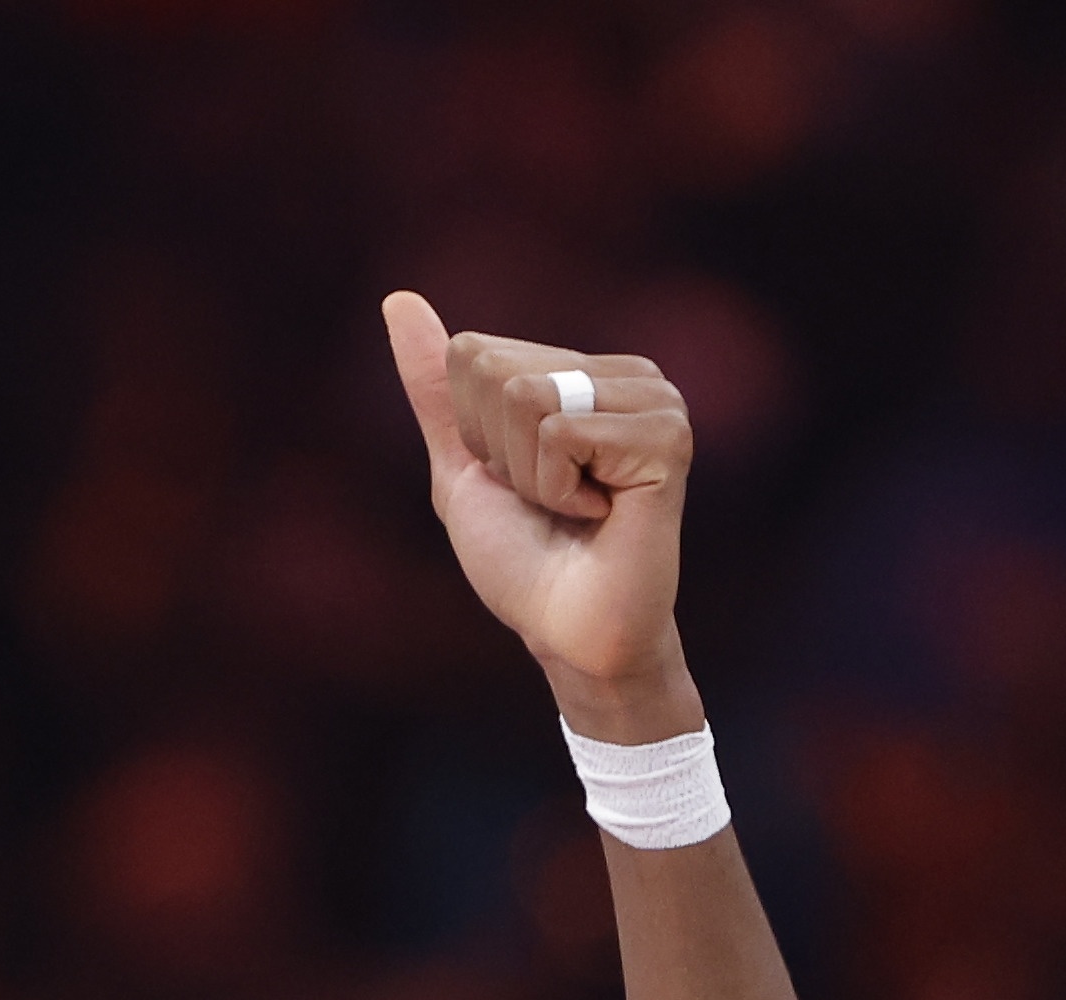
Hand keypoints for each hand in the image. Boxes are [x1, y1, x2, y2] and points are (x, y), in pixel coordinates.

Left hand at [382, 290, 700, 739]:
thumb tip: (398, 300)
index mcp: (584, 368)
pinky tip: (600, 516)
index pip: (474, 353)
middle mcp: (628, 372)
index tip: (520, 482)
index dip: (474, 432)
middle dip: (499, 452)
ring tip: (576, 509)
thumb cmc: (523, 559)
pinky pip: (561, 434)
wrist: (566, 633)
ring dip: (530, 476)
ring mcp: (656, 400)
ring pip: (528, 398)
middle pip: (496, 369)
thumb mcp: (464, 465)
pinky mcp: (666, 437)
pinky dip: (558, 490)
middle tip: (549, 501)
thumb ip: (436, 389)